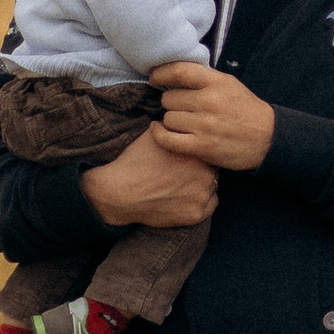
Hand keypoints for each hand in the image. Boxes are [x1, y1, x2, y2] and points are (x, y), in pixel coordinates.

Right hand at [79, 126, 217, 228]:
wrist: (120, 192)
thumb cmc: (136, 161)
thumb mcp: (154, 135)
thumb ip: (173, 128)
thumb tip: (181, 118)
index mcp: (197, 151)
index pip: (210, 148)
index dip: (200, 151)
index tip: (190, 155)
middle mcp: (205, 173)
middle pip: (214, 168)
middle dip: (202, 168)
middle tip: (185, 171)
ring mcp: (202, 196)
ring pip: (213, 187)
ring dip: (203, 185)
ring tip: (183, 185)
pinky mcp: (196, 215)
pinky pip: (209, 205)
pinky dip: (201, 202)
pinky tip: (185, 197)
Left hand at [150, 61, 276, 170]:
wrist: (267, 138)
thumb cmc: (245, 110)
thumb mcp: (229, 84)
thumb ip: (204, 78)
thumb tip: (171, 73)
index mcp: (216, 82)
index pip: (178, 71)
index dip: (160, 74)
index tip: (155, 78)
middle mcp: (210, 101)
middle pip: (169, 98)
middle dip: (171, 103)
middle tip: (181, 107)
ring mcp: (205, 125)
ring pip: (168, 118)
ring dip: (172, 121)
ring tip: (184, 122)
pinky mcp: (202, 146)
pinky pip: (167, 139)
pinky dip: (159, 135)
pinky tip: (160, 131)